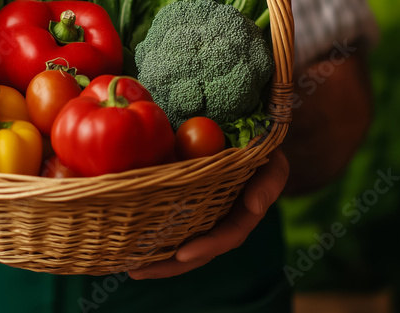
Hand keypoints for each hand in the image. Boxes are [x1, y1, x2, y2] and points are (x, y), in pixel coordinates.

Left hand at [127, 149, 288, 279]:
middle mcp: (220, 219)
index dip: (207, 247)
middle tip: (139, 271)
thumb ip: (269, 182)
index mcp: (242, 214)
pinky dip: (149, 232)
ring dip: (155, 257)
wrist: (245, 129)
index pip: (227, 236)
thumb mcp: (273, 161)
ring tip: (128, 266)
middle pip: (197, 250)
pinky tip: (126, 240)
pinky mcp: (183, 200)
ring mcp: (202, 213)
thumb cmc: (262, 146)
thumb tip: (255, 206)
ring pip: (179, 241)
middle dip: (169, 264)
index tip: (182, 254)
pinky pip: (166, 220)